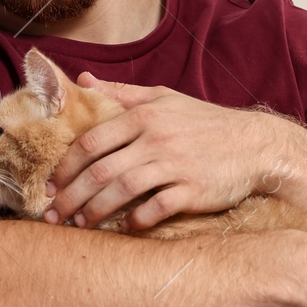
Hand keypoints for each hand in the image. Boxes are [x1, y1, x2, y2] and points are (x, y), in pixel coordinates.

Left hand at [47, 73, 290, 230]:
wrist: (255, 145)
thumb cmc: (206, 123)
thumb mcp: (164, 98)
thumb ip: (122, 93)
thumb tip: (83, 80)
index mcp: (144, 115)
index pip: (91, 141)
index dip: (65, 166)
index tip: (51, 185)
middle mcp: (156, 138)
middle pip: (100, 170)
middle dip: (71, 196)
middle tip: (54, 215)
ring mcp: (175, 165)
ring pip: (122, 190)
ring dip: (95, 211)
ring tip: (80, 225)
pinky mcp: (193, 190)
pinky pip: (156, 209)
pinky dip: (136, 221)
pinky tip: (125, 227)